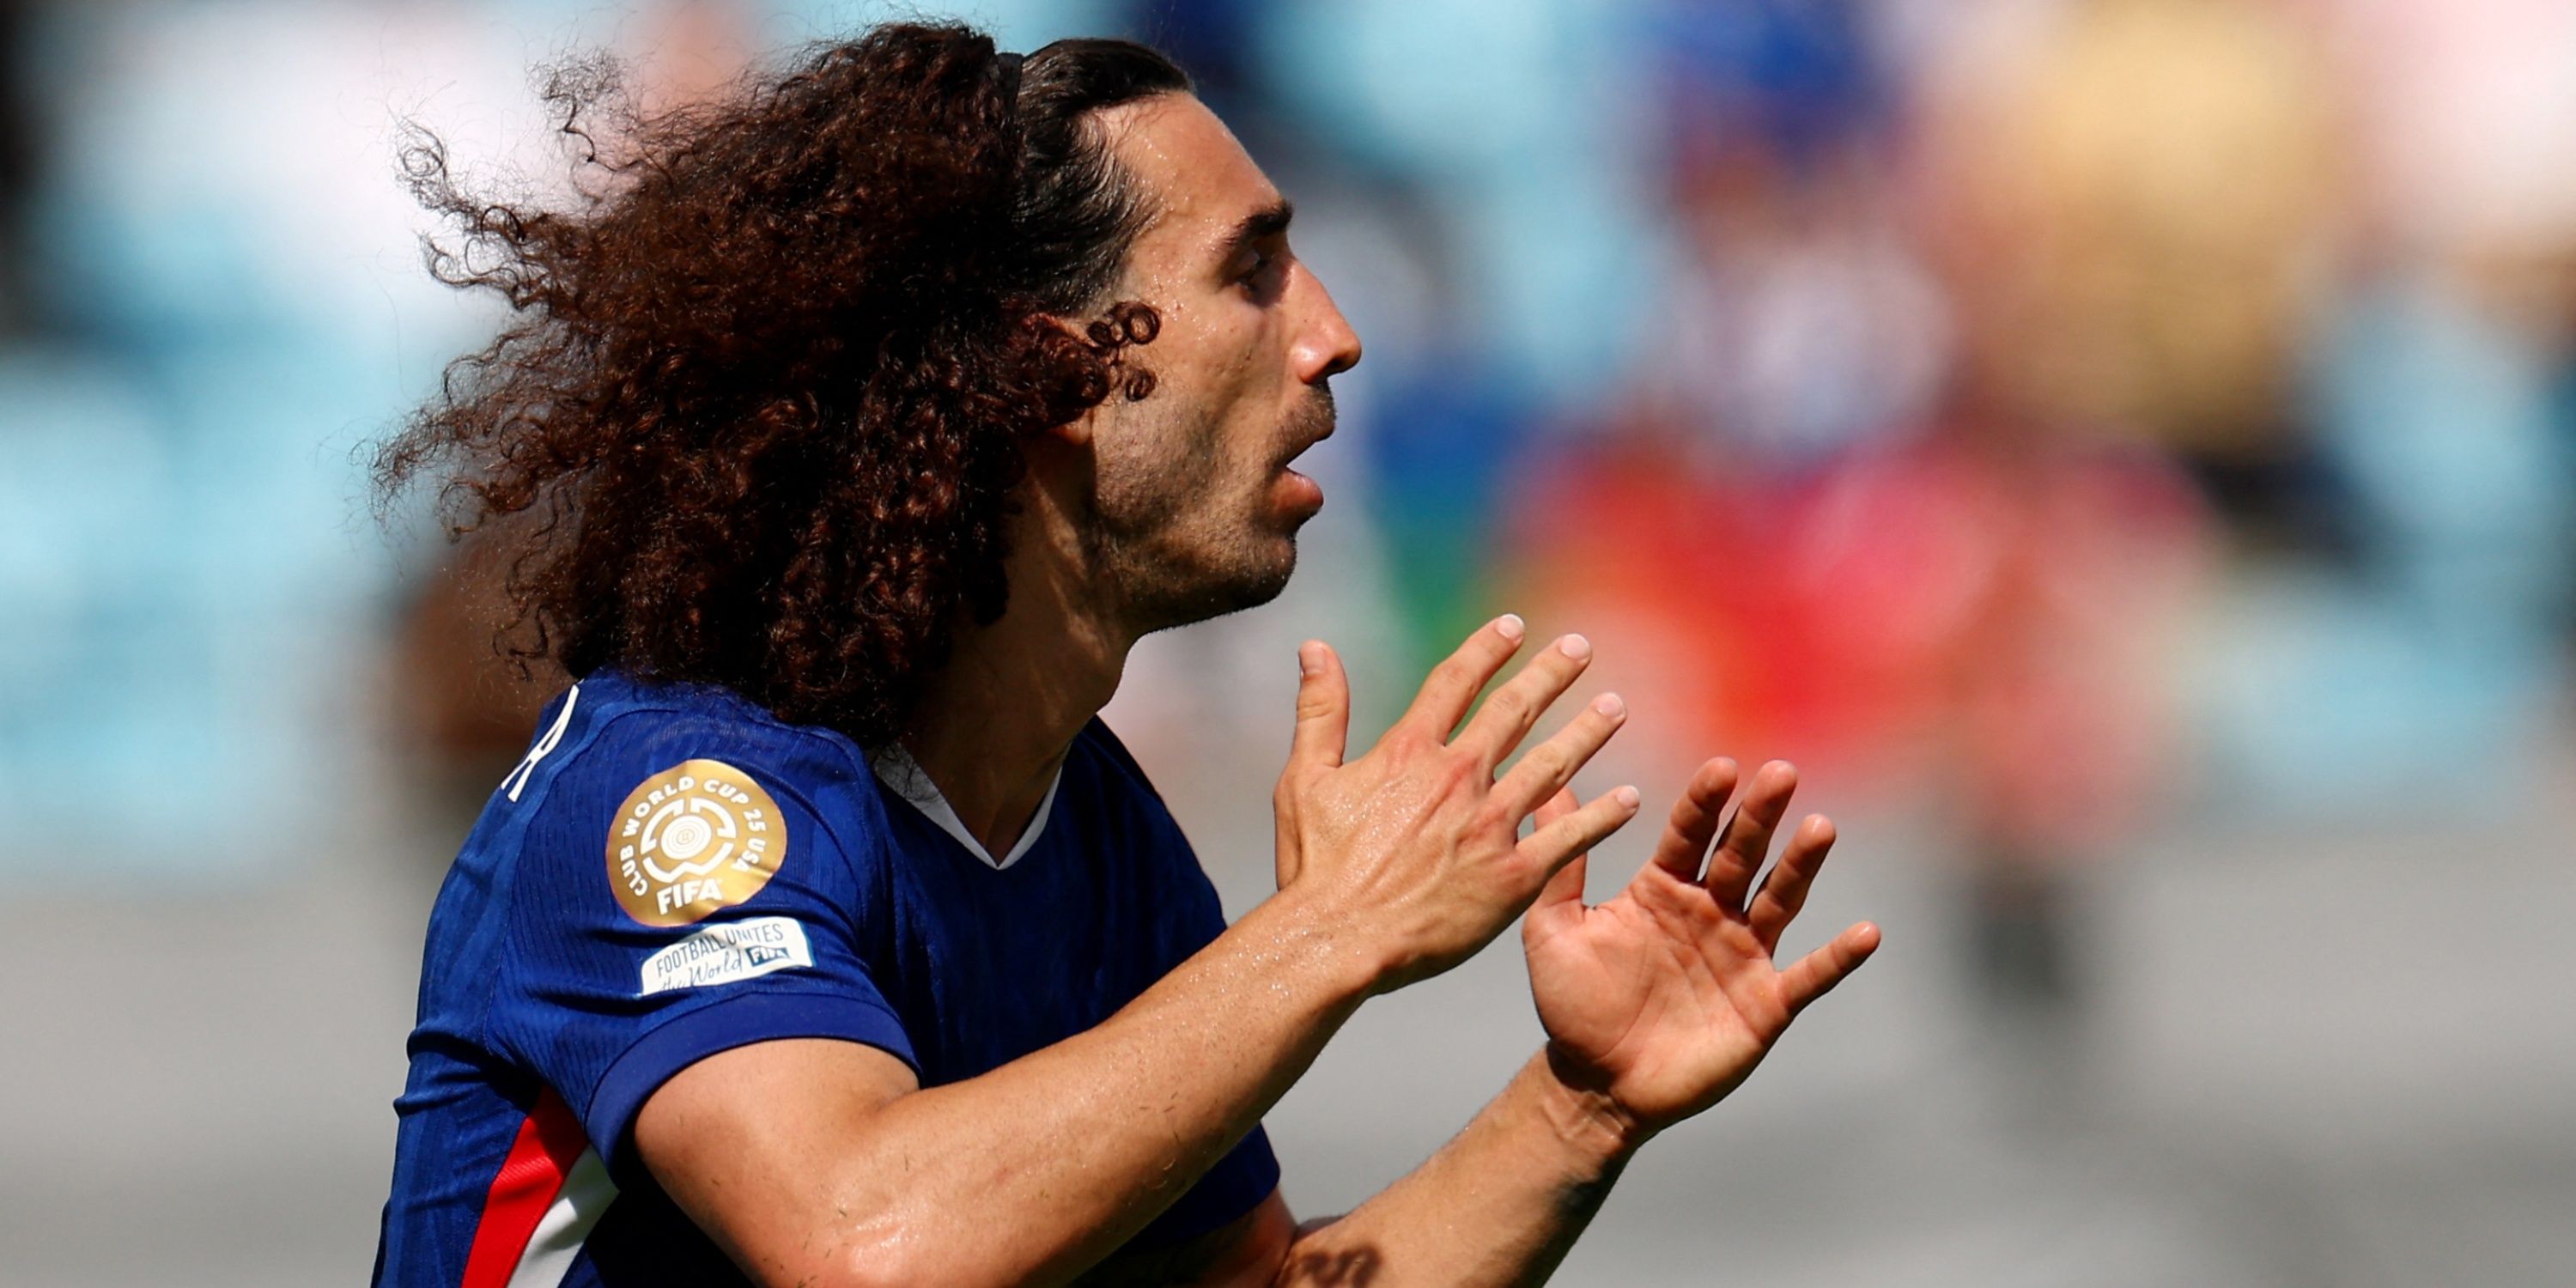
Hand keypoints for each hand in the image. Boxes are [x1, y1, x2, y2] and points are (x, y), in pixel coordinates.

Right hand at [1272, 618, 1642, 992]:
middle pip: (1515, 711)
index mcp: (1410, 752)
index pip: (1456, 683)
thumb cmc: (1316, 868)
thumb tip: (1315, 648)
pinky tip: (1629, 799)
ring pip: (1553, 765)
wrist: (1338, 940)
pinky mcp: (1513, 875)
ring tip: (1615, 709)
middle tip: (1581, 649)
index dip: (1486, 650)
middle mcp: (1459, 778)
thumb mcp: (1305, 778)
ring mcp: (1491, 825)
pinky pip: (1570, 838)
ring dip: (1587, 733)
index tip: (1513, 627)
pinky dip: (1603, 817)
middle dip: (1551, 675)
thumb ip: (1320, 710)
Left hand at [1523, 758, 1879, 1139]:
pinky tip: (1867, 933)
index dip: (1706, 802)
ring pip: (1779, 900)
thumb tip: (1553, 786)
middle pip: (1741, 854)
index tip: (1722, 768)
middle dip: (1759, 815)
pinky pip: (1808, 976)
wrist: (1597, 1085)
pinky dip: (1838, 957)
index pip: (1690, 833)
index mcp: (1663, 888)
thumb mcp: (1554, 931)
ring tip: (1821, 827)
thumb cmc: (1572, 1007)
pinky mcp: (1765, 1004)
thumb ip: (1561, 866)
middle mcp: (1710, 911)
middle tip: (1781, 772)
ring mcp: (1742, 955)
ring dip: (1801, 865)